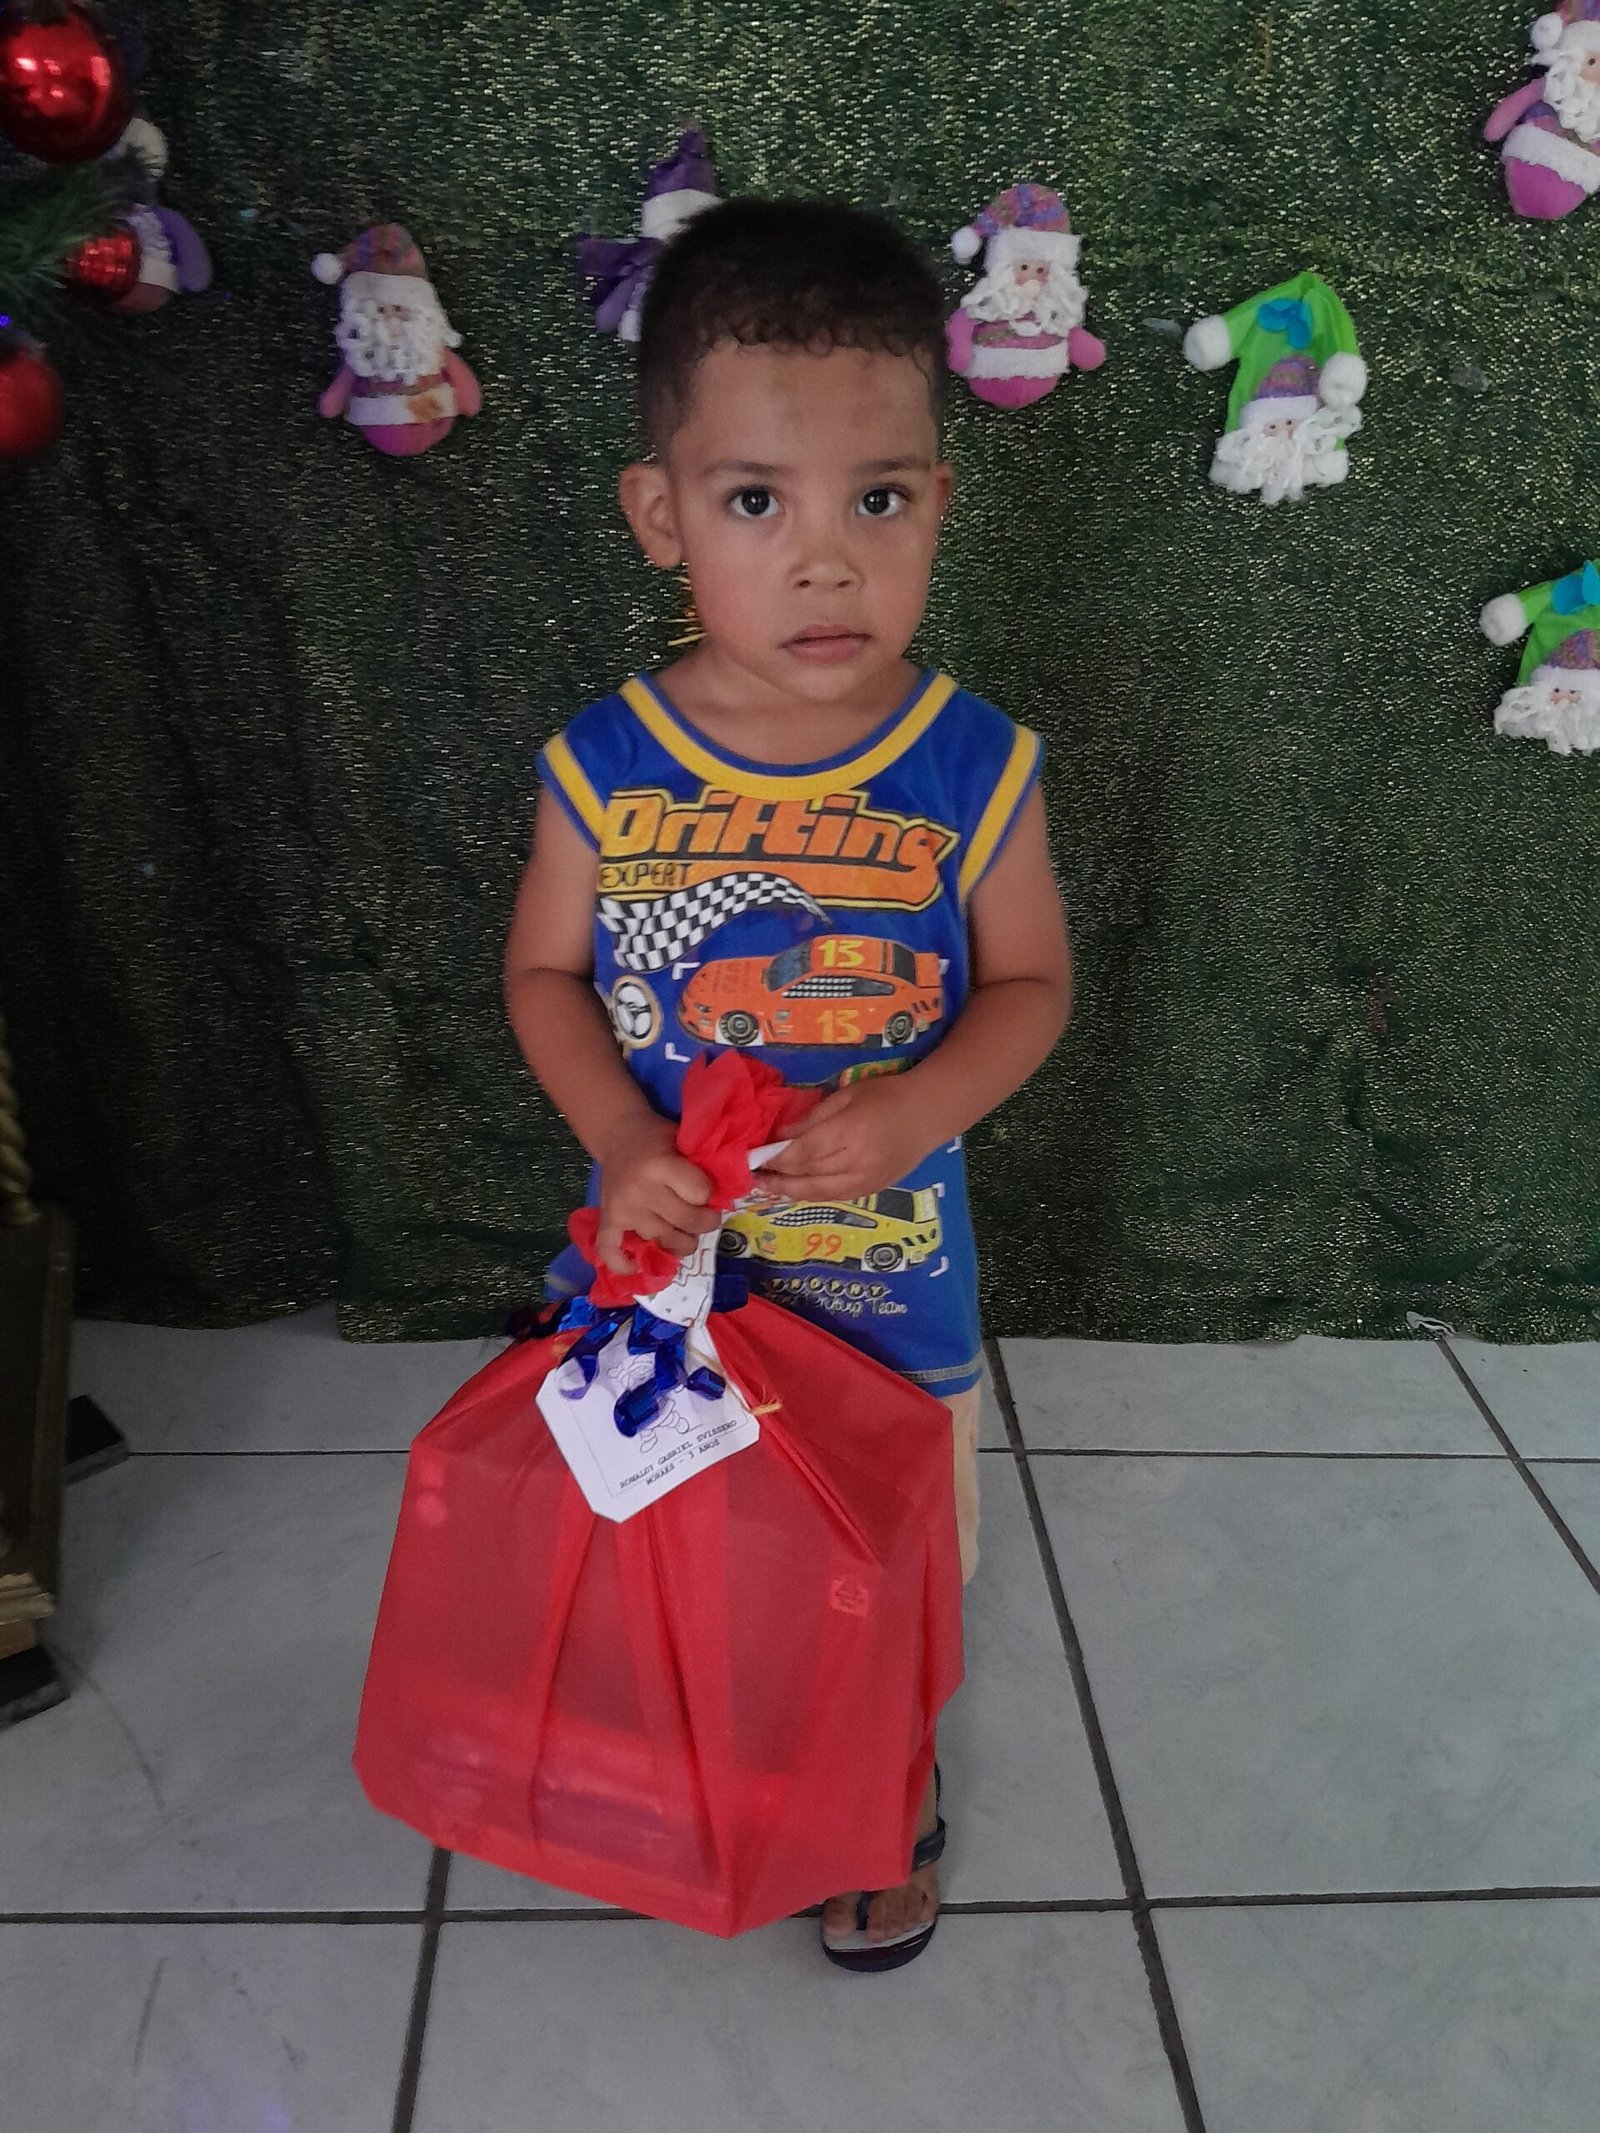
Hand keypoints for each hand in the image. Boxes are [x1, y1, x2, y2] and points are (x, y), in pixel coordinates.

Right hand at [596, 1111, 718, 1275]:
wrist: (618, 1134)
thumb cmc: (657, 1138)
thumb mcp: (684, 1140)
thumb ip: (704, 1165)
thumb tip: (728, 1195)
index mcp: (660, 1165)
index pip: (700, 1194)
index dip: (709, 1194)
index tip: (708, 1190)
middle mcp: (640, 1190)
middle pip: (686, 1221)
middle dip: (705, 1222)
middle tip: (707, 1217)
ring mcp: (623, 1209)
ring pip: (663, 1240)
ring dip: (682, 1242)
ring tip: (686, 1233)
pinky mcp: (608, 1220)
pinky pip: (611, 1250)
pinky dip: (622, 1264)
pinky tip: (636, 1268)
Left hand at [758, 1077, 936, 1205]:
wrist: (927, 1116)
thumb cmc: (886, 1096)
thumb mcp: (847, 1096)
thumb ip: (813, 1118)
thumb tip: (782, 1135)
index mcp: (851, 1131)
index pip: (804, 1151)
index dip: (776, 1157)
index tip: (754, 1156)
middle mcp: (857, 1160)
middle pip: (808, 1174)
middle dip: (777, 1177)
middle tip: (751, 1175)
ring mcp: (866, 1180)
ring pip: (819, 1192)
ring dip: (789, 1191)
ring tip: (767, 1187)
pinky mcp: (872, 1190)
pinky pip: (835, 1197)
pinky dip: (812, 1195)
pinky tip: (795, 1190)